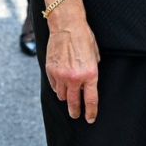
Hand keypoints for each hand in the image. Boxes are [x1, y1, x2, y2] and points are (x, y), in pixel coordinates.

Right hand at [45, 6, 100, 123]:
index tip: (90, 119)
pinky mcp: (51, 71)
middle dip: (75, 111)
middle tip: (76, 115)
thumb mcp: (95, 55)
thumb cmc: (84, 38)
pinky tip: (60, 86)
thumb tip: (89, 82)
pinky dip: (57, 87)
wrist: (67, 26)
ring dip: (65, 97)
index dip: (90, 111)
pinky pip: (54, 86)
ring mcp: (61, 75)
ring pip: (61, 95)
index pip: (91, 99)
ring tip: (68, 98)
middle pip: (74, 102)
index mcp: (90, 74)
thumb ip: (92, 70)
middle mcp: (75, 78)